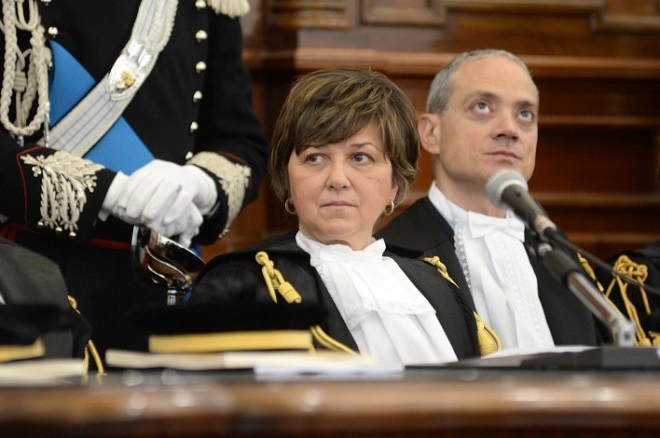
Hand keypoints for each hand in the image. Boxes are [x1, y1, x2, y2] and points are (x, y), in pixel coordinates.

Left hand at [101, 160, 215, 243]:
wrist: (195, 180)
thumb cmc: (168, 189)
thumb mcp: (154, 185)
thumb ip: (139, 193)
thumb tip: (115, 207)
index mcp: (153, 167)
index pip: (138, 177)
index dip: (128, 191)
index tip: (121, 206)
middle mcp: (166, 169)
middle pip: (151, 182)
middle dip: (139, 199)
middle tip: (131, 215)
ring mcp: (181, 176)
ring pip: (168, 188)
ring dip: (156, 203)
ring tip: (147, 217)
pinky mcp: (193, 186)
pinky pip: (185, 197)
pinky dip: (176, 209)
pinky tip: (167, 220)